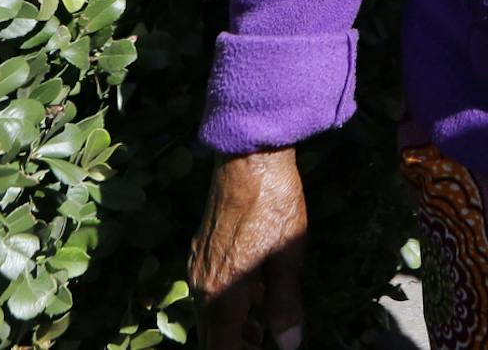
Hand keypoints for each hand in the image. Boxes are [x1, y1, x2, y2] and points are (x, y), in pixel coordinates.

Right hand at [191, 148, 306, 349]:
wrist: (247, 157)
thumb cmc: (273, 204)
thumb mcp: (287, 256)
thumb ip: (285, 305)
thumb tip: (289, 345)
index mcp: (223, 294)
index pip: (222, 349)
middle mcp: (202, 286)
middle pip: (211, 337)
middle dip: (235, 346)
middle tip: (263, 345)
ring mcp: (198, 266)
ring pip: (207, 316)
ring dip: (230, 329)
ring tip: (260, 331)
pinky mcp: (200, 250)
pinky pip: (207, 293)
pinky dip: (225, 306)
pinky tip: (251, 296)